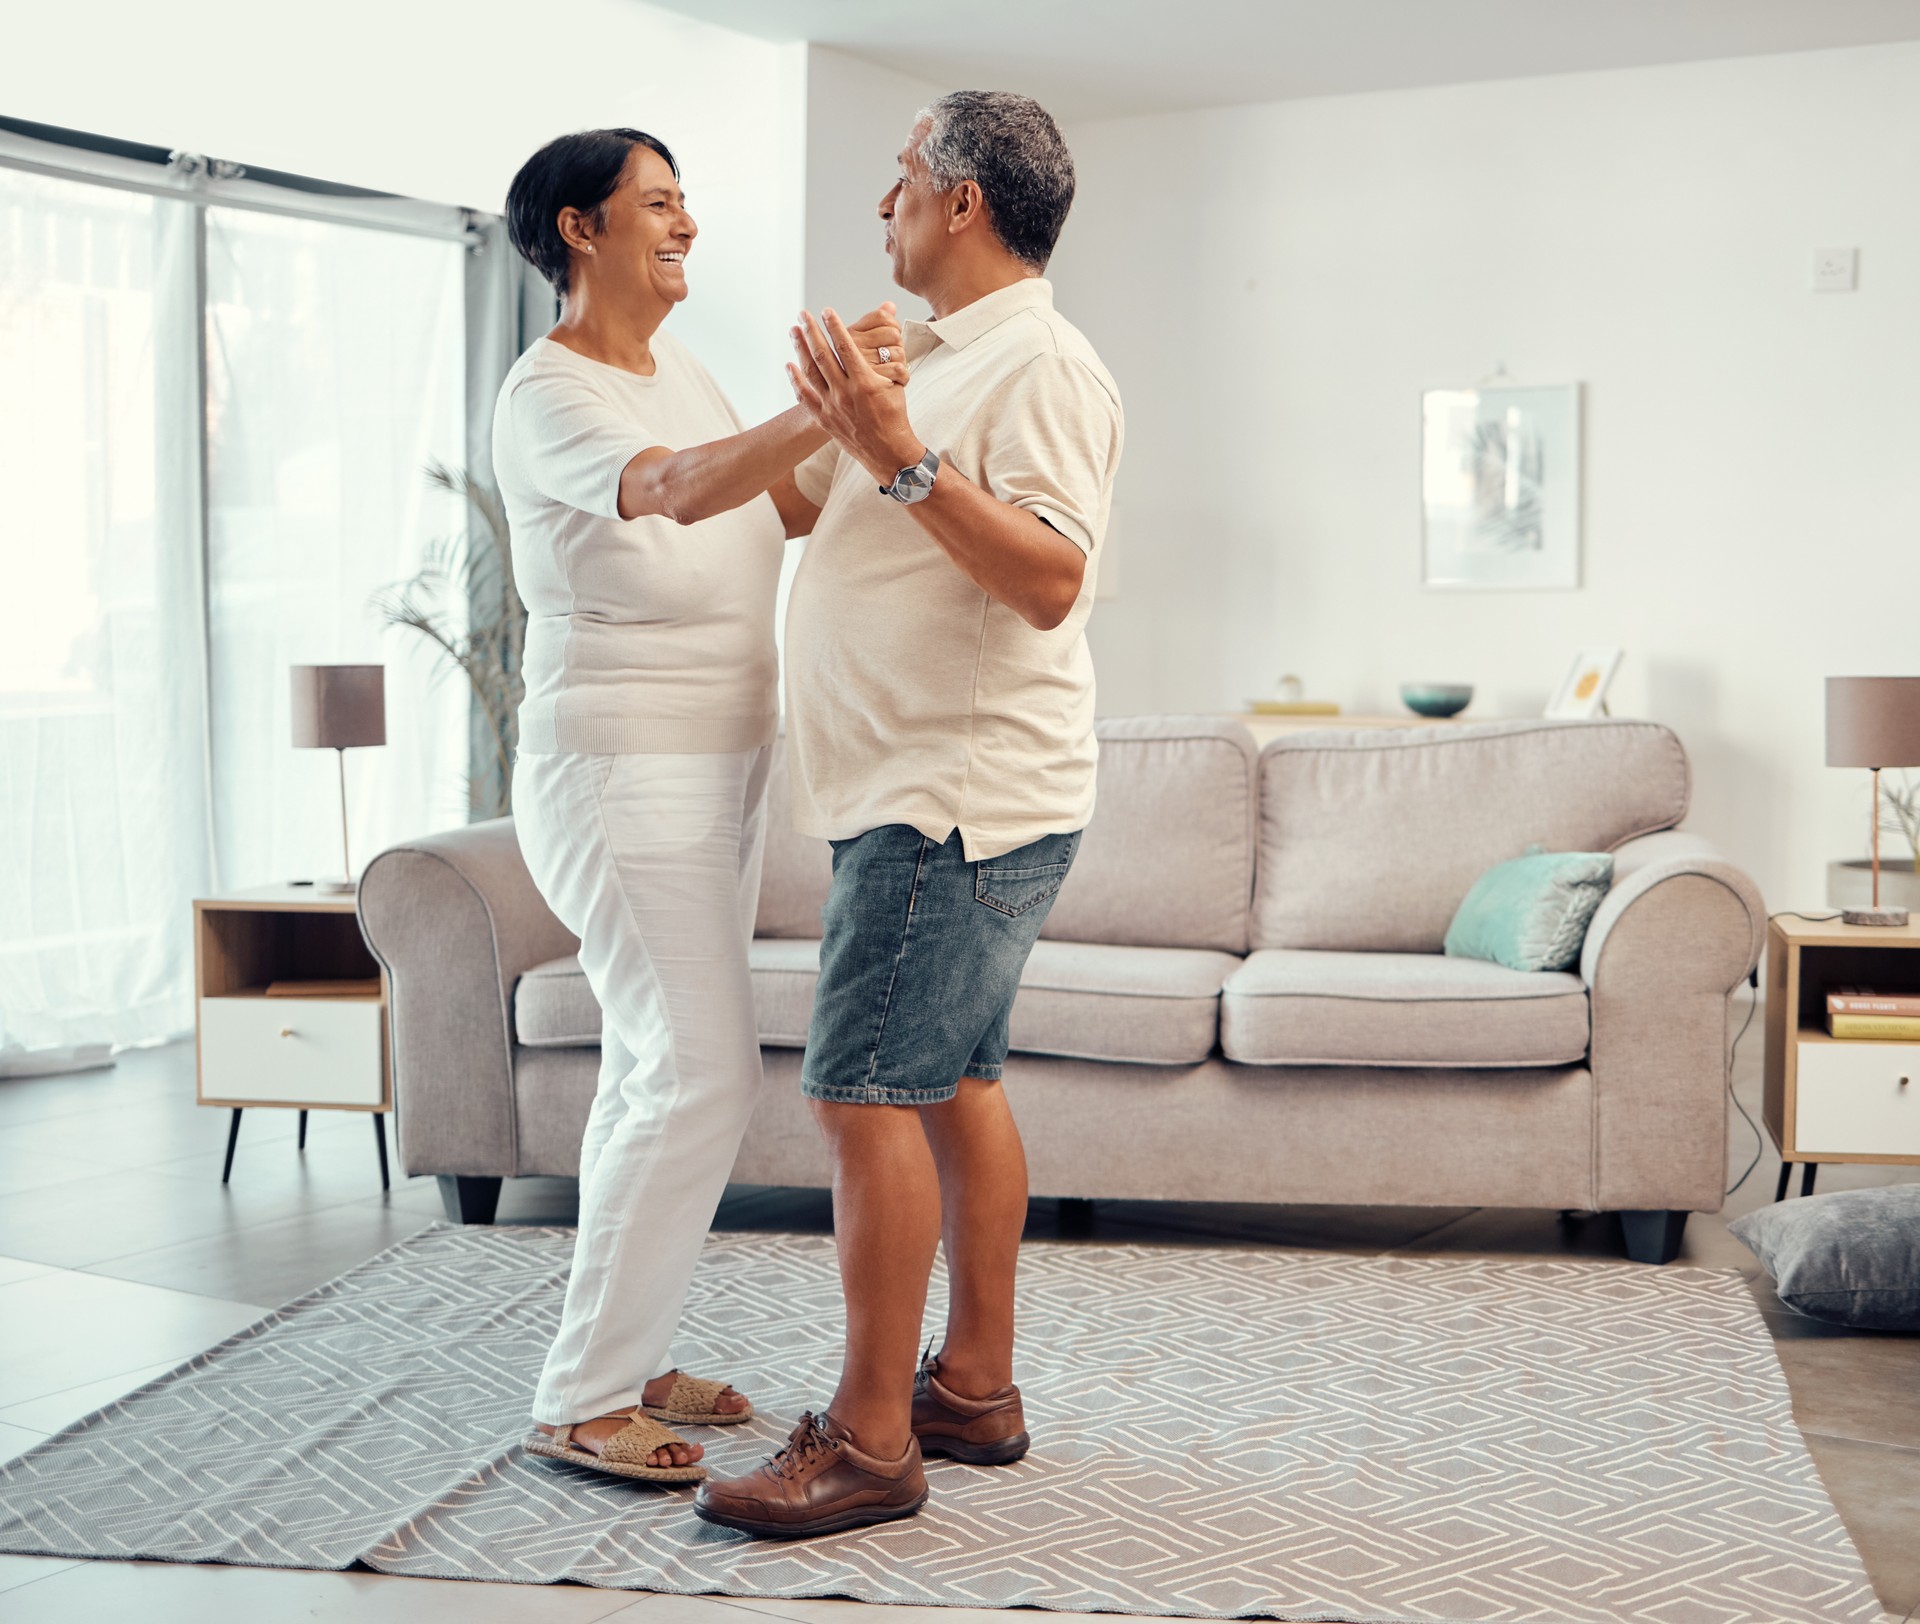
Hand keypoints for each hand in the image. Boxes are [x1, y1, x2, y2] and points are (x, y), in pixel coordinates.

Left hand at [788, 309, 922, 480]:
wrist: (888, 452)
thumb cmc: (895, 416)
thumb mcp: (895, 385)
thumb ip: (889, 359)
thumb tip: (891, 337)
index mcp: (865, 383)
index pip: (846, 347)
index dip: (835, 326)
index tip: (827, 311)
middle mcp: (845, 393)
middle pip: (823, 355)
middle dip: (812, 331)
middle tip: (803, 314)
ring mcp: (831, 407)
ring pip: (810, 372)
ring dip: (800, 349)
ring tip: (794, 331)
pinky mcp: (824, 419)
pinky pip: (804, 396)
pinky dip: (795, 380)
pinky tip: (789, 365)